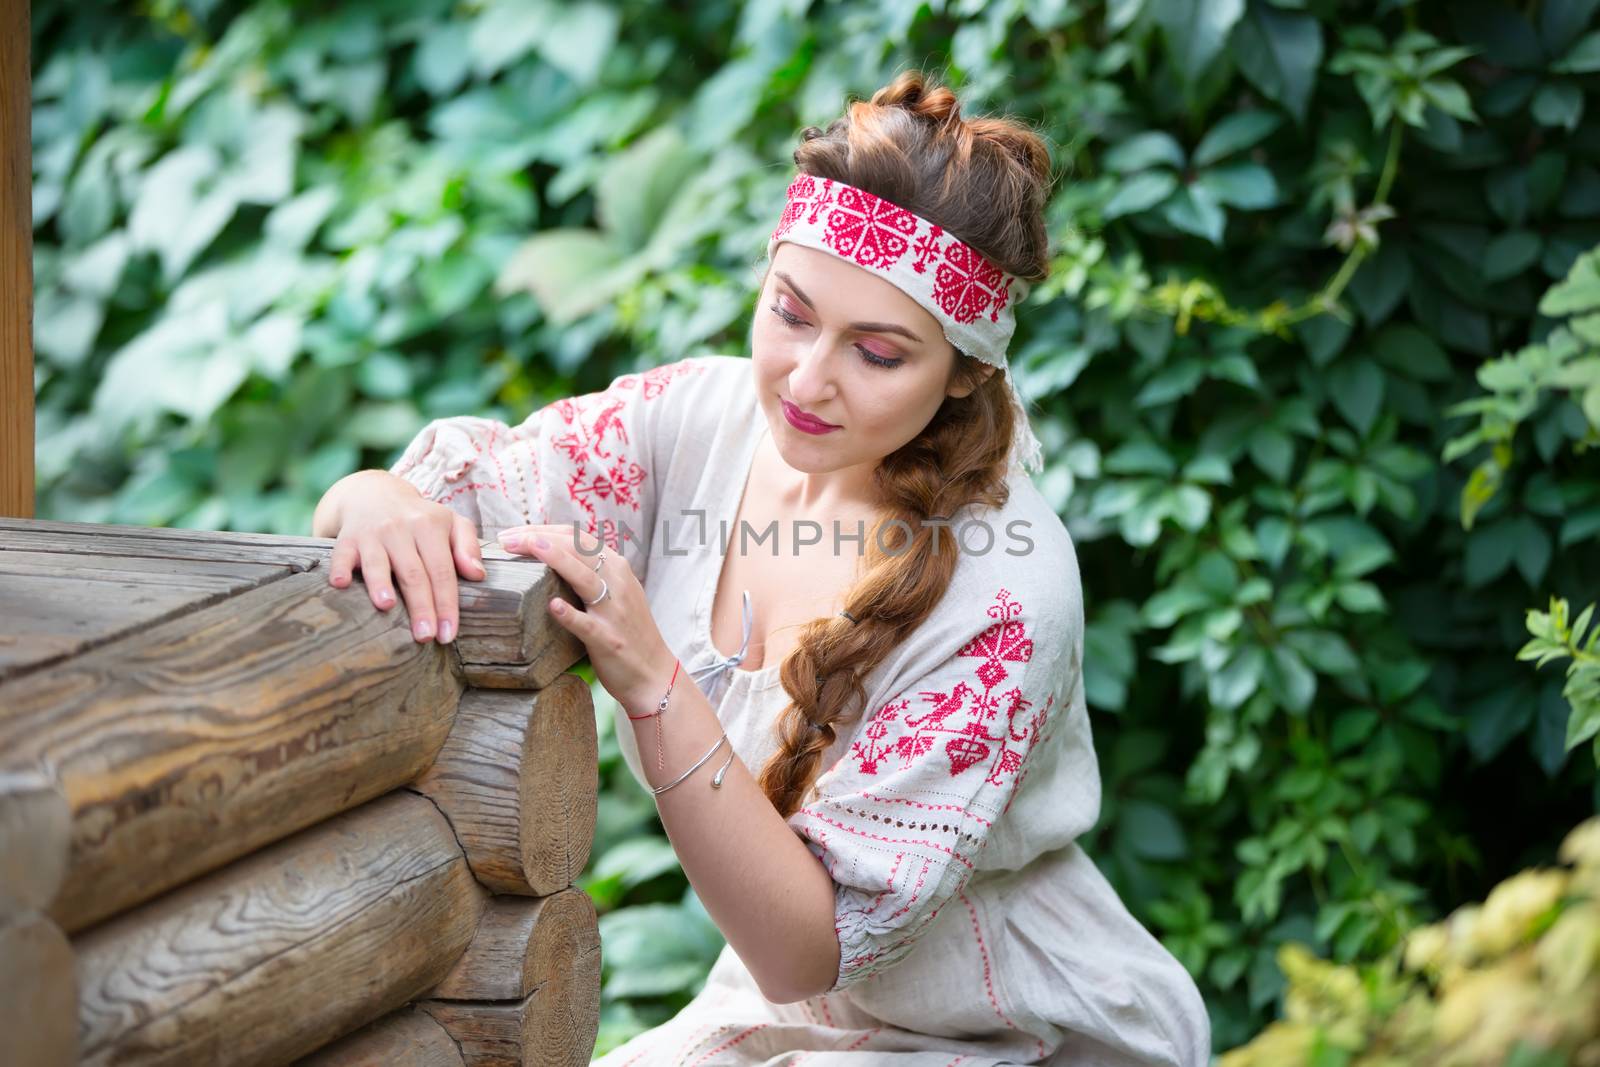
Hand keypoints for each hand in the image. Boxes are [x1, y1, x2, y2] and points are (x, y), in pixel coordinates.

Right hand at [317, 470, 486, 643]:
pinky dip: (338, 568)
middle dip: (421, 606)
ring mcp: (372, 533)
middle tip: (426, 636)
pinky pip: (341, 554)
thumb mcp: (451, 523)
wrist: (374, 494)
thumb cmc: (420, 519)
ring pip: (378, 562)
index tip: (448, 633)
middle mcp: (401, 529)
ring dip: (380, 583)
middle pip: (413, 573)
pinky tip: (339, 584)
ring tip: (386, 606)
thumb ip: (468, 546)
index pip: (442, 570)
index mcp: (430, 526)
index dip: (446, 603)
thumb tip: (478, 575)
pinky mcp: (347, 538)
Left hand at [496, 523, 675, 712]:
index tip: (514, 533)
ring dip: (556, 559)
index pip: (577, 537)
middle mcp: (618, 582)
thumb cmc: (627, 631)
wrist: (652, 672)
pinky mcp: (608, 638)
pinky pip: (586, 624)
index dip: (544, 530)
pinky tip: (552, 605)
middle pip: (578, 548)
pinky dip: (569, 614)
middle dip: (540, 538)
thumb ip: (592, 572)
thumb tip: (552, 554)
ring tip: (529, 548)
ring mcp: (614, 610)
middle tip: (505, 539)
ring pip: (585, 577)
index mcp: (617, 568)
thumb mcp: (616, 592)